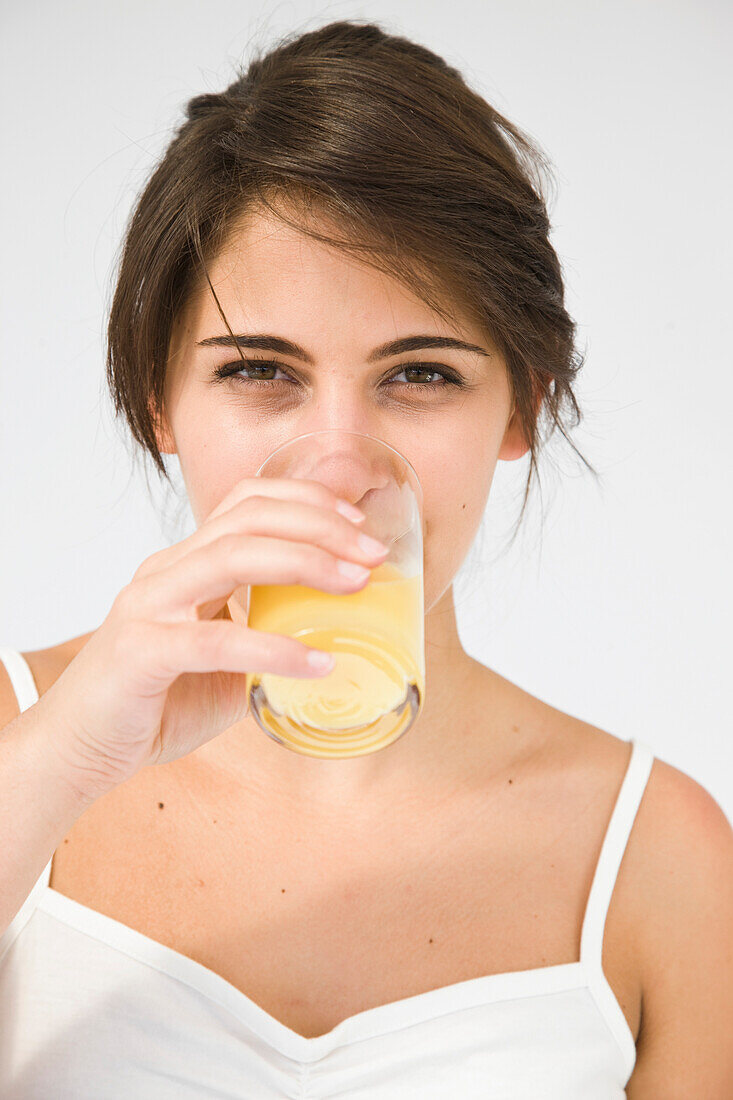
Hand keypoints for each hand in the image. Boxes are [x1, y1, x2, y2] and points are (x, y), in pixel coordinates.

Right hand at [34, 477, 386, 800]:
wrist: (80, 748)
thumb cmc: (154, 703)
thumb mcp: (222, 660)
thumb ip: (263, 636)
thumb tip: (330, 637)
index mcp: (186, 563)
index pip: (247, 501)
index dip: (307, 501)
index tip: (359, 527)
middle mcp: (166, 570)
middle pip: (249, 518)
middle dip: (321, 526)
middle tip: (373, 554)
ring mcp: (150, 605)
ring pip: (232, 556)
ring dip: (305, 563)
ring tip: (355, 586)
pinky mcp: (142, 651)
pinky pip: (216, 640)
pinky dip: (275, 649)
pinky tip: (318, 663)